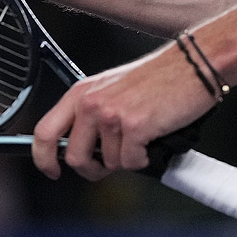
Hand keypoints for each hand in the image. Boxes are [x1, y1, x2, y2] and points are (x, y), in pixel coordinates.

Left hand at [31, 41, 216, 180]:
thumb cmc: (158, 78)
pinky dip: (144, 158)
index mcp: (81, 93)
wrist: (192, 65)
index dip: (43, 158)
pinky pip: (131, 162)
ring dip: (126, 159)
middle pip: (75, 157)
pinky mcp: (134, 126)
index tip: (53, 171)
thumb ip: (92, 116)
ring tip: (141, 137)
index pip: (44, 131)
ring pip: (108, 163)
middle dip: (93, 169)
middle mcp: (91, 103)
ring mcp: (111, 115)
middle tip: (110, 164)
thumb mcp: (112, 89)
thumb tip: (82, 150)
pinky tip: (153, 138)